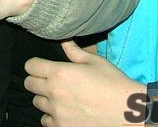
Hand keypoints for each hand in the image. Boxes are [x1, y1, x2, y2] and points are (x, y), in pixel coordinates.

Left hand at [24, 41, 144, 125]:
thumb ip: (74, 51)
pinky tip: (64, 112)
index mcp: (60, 72)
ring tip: (60, 97)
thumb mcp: (94, 61)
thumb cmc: (113, 82)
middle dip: (37, 80)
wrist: (128, 110)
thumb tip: (63, 40)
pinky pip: (46, 121)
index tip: (41, 66)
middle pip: (29, 84)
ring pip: (37, 103)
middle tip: (50, 80)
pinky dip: (52, 117)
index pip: (30, 66)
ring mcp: (57, 112)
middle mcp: (54, 92)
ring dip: (45, 98)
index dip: (35, 64)